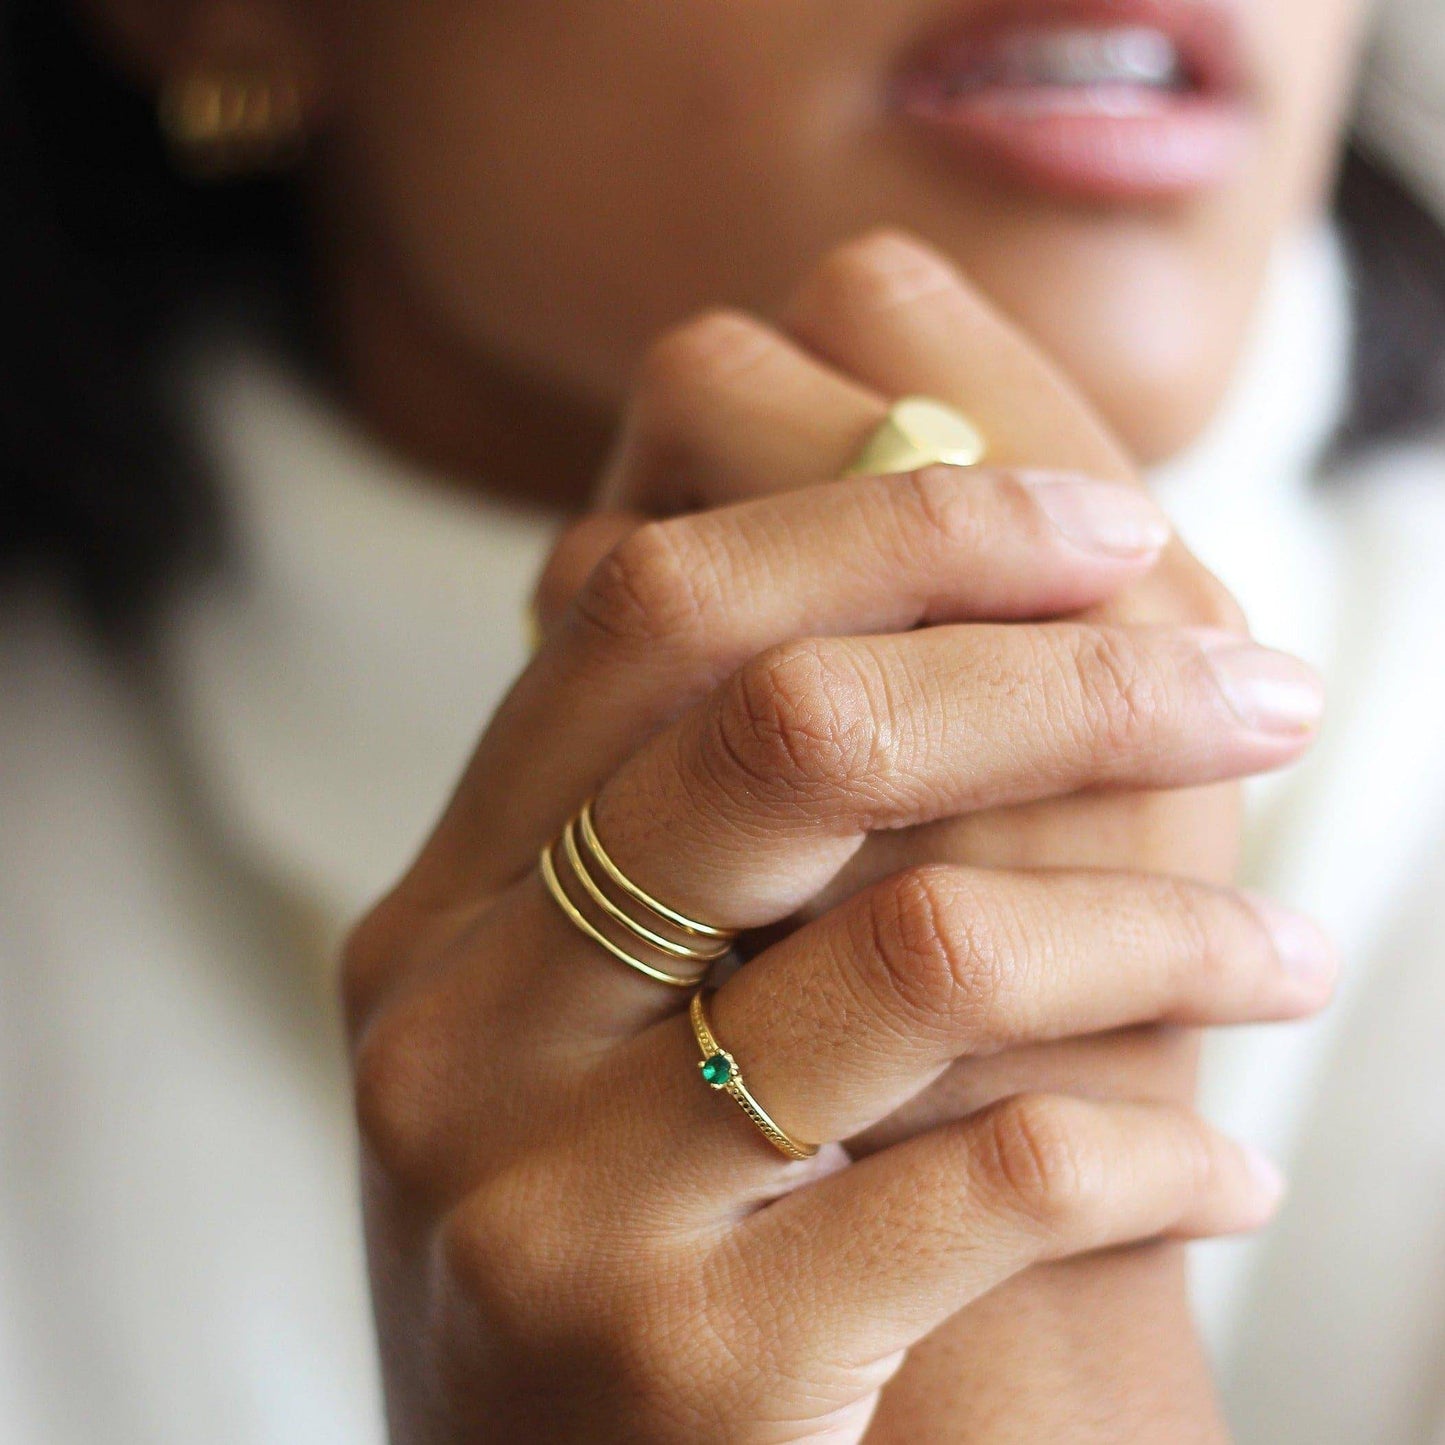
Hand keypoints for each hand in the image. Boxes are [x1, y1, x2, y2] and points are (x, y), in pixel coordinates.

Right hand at [345, 337, 1328, 1442]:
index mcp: (454, 903)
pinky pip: (996, 1183)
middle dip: (1073, 682)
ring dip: (1170, 936)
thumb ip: (700, 815)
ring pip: (927, 945)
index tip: (1103, 527)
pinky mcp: (689, 1370)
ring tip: (1287, 958)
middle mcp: (466, 1029)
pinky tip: (1218, 1173)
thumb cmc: (626, 1216)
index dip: (894, 526)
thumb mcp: (604, 1005)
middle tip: (1258, 692)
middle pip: (795, 731)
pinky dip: (1155, 1153)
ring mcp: (554, 1205)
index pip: (661, 611)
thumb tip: (919, 562)